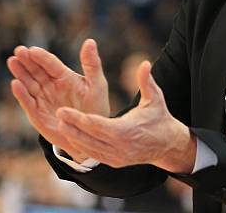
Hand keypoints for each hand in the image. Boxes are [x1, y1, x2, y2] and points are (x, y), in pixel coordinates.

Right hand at [7, 39, 109, 159]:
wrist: (91, 134)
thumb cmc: (95, 107)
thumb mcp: (97, 84)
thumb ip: (92, 64)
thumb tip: (90, 41)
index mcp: (64, 76)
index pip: (50, 63)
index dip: (41, 56)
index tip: (31, 49)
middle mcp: (50, 85)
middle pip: (36, 70)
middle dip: (26, 60)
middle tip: (18, 51)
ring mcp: (42, 99)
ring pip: (29, 83)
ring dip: (20, 73)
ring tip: (12, 61)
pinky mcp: (37, 114)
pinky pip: (28, 102)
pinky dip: (22, 94)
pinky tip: (15, 84)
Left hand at [55, 61, 196, 173]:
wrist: (167, 144)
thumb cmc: (159, 117)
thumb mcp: (155, 98)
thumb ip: (147, 81)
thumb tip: (145, 63)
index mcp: (127, 131)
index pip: (97, 125)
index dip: (79, 119)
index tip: (63, 110)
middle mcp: (120, 147)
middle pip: (89, 138)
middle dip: (71, 127)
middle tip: (57, 114)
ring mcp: (117, 157)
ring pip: (89, 149)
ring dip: (73, 137)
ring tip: (59, 124)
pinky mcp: (114, 162)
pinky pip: (94, 155)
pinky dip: (82, 146)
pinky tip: (71, 136)